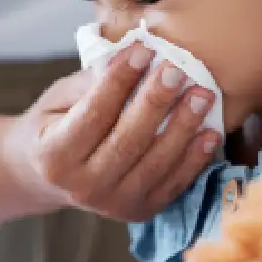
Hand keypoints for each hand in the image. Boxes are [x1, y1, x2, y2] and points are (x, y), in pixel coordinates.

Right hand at [6, 43, 221, 222]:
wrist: (51, 178)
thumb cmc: (55, 126)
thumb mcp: (58, 100)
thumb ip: (90, 83)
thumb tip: (129, 57)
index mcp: (54, 157)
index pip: (93, 115)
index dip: (118, 81)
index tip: (142, 50)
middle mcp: (82, 187)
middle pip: (126, 141)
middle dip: (156, 102)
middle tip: (177, 70)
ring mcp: (113, 205)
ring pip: (154, 164)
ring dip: (183, 128)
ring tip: (202, 95)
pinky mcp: (140, 211)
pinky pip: (172, 184)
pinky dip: (195, 159)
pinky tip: (210, 132)